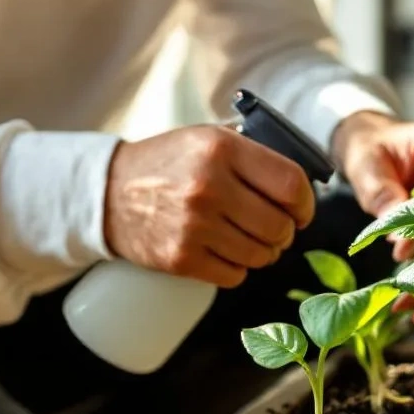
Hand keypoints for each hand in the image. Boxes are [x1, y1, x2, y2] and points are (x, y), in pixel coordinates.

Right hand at [103, 126, 314, 287]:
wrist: (108, 191)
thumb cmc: (169, 163)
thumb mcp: (209, 138)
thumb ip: (254, 153)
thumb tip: (303, 183)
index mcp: (222, 149)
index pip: (291, 185)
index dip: (306, 204)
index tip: (302, 210)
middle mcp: (209, 186)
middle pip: (280, 226)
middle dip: (285, 232)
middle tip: (274, 228)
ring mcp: (194, 226)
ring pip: (261, 256)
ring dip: (263, 253)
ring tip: (249, 240)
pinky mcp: (180, 258)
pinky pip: (234, 276)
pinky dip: (237, 268)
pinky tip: (226, 252)